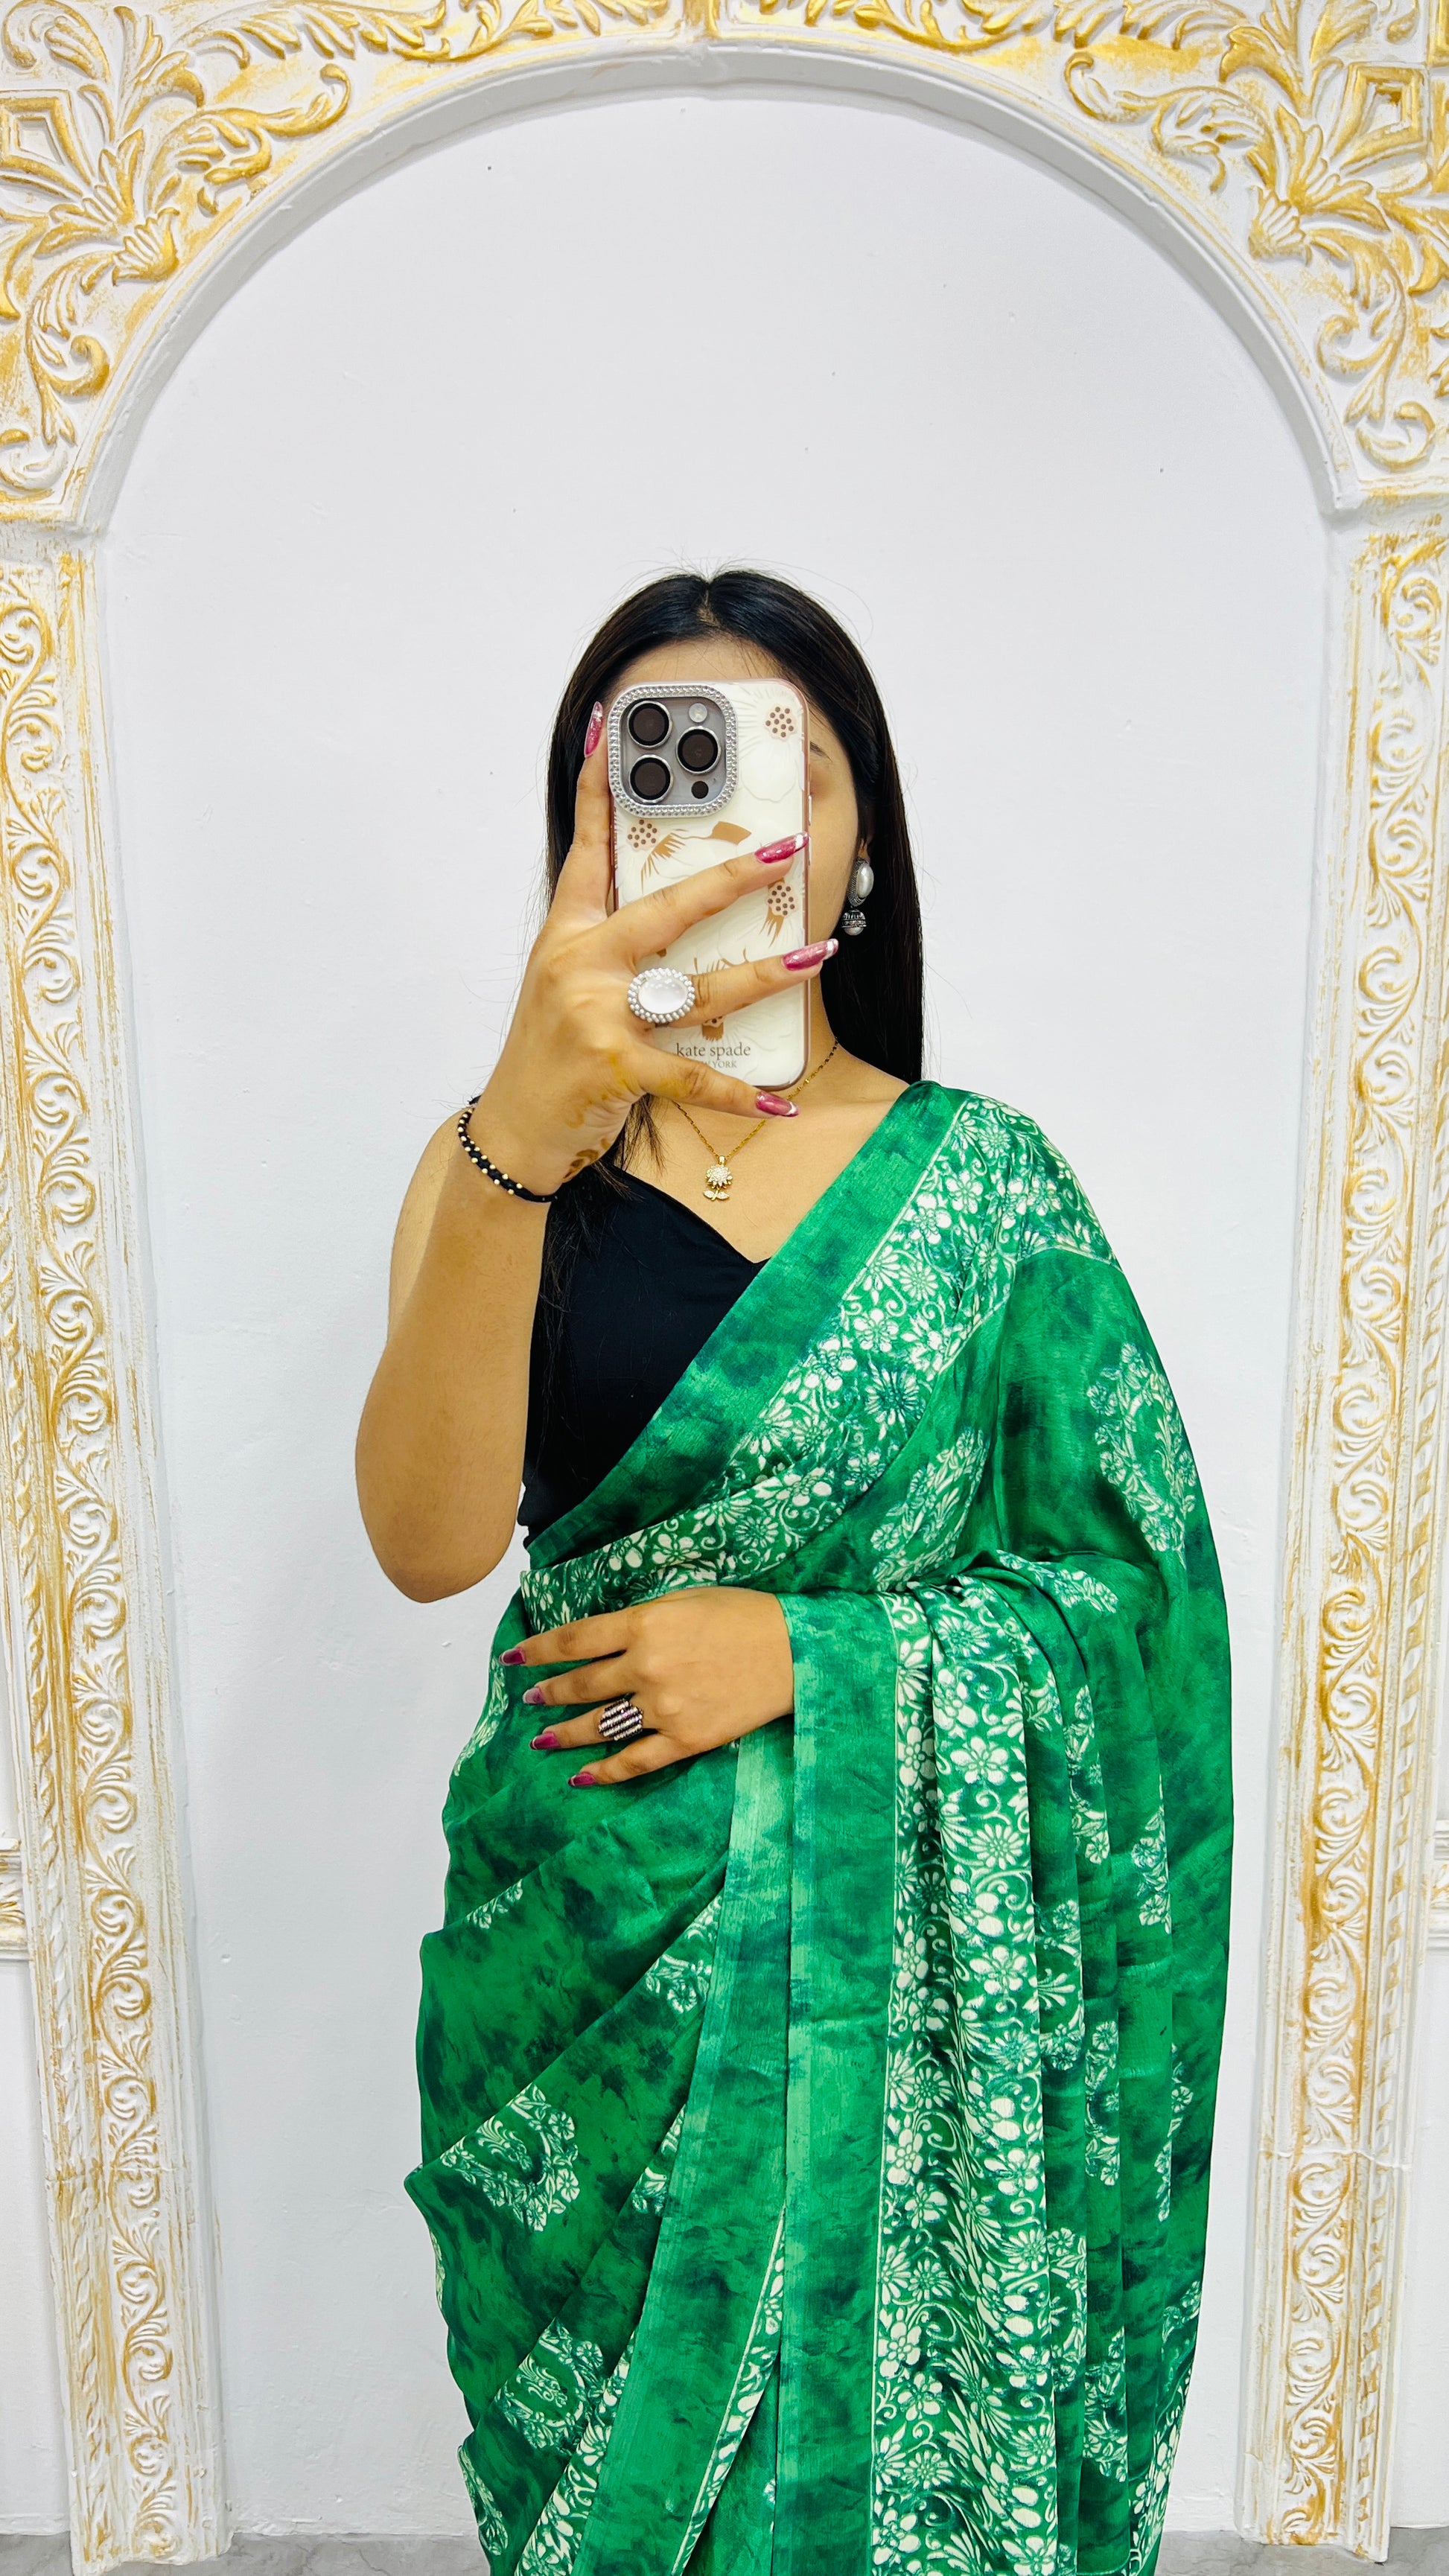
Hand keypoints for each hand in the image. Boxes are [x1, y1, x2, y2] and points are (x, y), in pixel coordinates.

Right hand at [471, 706, 831, 1195]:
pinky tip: (777, 1104)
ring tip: (815, 957)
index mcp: (568, 934)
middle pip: (667, 908)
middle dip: (732, 877)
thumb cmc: (549, 1053)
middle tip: (787, 849)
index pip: (586, 847)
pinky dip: (735, 1094)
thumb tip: (671, 912)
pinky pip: (689, 1077)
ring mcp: (597, 1015)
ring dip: (764, 977)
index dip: (598, 787)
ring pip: (697, 988)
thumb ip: (609, 944)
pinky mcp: (614, 1068)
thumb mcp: (565, 984)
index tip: (609, 730)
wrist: (512, 1126)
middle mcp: (580, 964)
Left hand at [507, 1588, 793, 1784]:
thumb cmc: (743, 1616)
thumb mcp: (685, 1599)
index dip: (538, 1650)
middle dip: (549, 1693)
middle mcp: (646, 1667)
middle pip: (581, 1684)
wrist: (797, 1653)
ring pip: (600, 1725)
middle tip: (530, 1700)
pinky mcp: (685, 1740)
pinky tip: (581, 1777)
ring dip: (565, 1733)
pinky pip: (635, 1761)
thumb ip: (640, 1618)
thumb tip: (601, 1638)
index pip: (575, 1640)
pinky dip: (605, 1772)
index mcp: (644, 1625)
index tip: (512, 1659)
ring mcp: (664, 1708)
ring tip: (541, 1739)